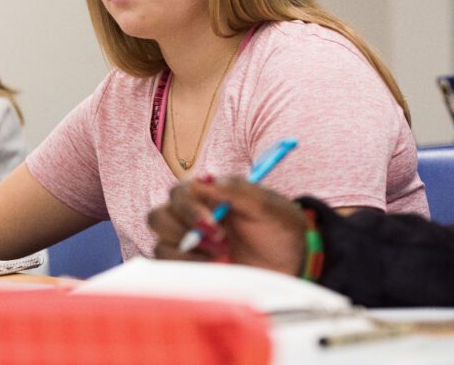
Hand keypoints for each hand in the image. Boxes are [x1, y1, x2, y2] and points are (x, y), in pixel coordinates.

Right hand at [148, 176, 306, 275]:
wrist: (295, 262)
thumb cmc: (280, 227)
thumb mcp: (264, 205)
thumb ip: (234, 190)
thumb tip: (202, 182)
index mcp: (205, 195)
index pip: (178, 194)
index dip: (189, 209)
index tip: (214, 224)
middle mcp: (189, 218)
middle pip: (158, 218)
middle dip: (185, 233)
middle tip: (222, 242)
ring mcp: (187, 245)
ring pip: (161, 246)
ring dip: (190, 255)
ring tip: (225, 256)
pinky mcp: (190, 269)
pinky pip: (170, 270)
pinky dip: (191, 271)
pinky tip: (217, 269)